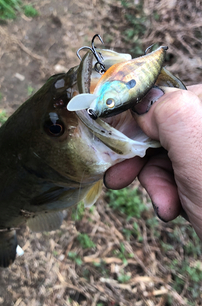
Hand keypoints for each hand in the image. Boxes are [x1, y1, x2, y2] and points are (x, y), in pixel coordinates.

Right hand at [104, 85, 201, 240]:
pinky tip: (173, 208)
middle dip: (145, 157)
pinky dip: (169, 190)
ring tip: (165, 205)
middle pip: (165, 127)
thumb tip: (142, 107)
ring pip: (169, 153)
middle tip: (119, 177)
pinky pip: (179, 171)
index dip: (136, 120)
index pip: (168, 96)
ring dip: (157, 180)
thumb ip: (168, 112)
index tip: (113, 143)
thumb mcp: (197, 149)